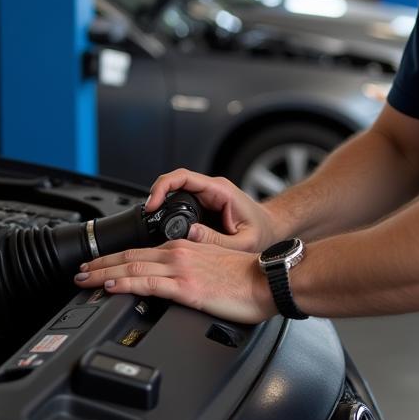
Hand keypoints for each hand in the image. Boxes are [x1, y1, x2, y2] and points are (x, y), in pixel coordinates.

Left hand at [73, 239, 275, 323]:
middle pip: (129, 256)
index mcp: (186, 248)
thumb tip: (178, 284)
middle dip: (100, 264)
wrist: (270, 280)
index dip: (115, 259)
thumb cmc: (250, 279)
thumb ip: (193, 272)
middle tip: (79, 272)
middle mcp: (179, 254)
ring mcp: (181, 269)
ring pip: (132, 266)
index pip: (141, 252)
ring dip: (103, 273)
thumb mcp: (214, 268)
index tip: (98, 267)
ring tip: (83, 280)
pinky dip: (125, 283)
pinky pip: (148, 283)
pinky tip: (111, 286)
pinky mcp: (187, 287)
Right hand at [147, 169, 278, 253]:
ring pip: (176, 191)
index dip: (162, 187)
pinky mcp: (205, 205)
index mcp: (220, 191)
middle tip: (146, 214)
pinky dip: (169, 210)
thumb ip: (218, 241)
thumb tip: (190, 235)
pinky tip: (163, 224)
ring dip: (161, 202)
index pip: (183, 177)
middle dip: (156, 195)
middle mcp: (212, 190)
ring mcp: (207, 196)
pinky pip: (181, 201)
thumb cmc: (263, 233)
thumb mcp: (243, 242)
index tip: (152, 203)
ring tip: (150, 220)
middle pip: (175, 182)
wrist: (271, 229)